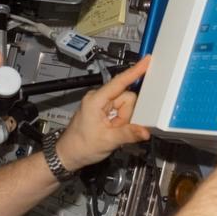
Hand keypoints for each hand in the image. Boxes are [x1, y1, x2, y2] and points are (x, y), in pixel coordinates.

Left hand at [54, 56, 152, 171]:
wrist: (69, 154)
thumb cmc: (80, 146)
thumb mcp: (107, 141)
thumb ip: (128, 134)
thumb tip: (145, 131)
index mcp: (96, 100)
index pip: (120, 82)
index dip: (135, 71)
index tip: (147, 61)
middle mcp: (99, 98)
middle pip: (127, 98)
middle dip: (127, 115)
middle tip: (116, 128)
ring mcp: (102, 104)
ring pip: (127, 107)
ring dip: (124, 120)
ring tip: (112, 131)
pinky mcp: (105, 111)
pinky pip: (122, 112)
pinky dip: (121, 122)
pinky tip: (113, 130)